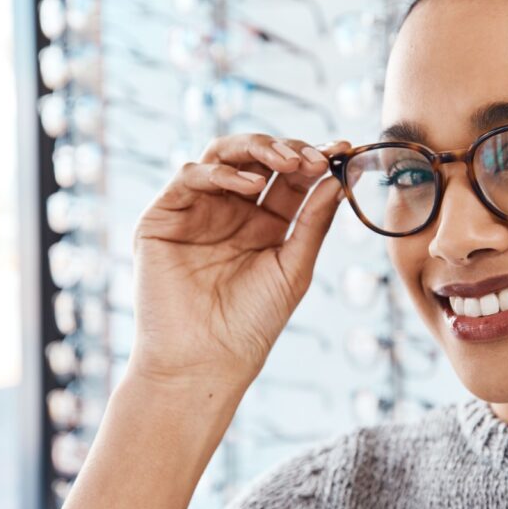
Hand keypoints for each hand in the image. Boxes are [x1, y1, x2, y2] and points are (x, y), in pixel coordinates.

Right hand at [129, 133, 350, 392]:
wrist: (207, 360)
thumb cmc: (253, 322)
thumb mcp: (295, 266)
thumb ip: (314, 221)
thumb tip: (339, 178)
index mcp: (266, 223)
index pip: (291, 178)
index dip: (316, 159)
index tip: (344, 148)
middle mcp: (232, 210)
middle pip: (259, 158)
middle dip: (289, 149)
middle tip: (316, 156)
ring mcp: (197, 210)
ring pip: (224, 155)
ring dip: (259, 149)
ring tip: (289, 162)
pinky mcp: (163, 217)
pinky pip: (189, 176)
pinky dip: (221, 173)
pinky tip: (250, 186)